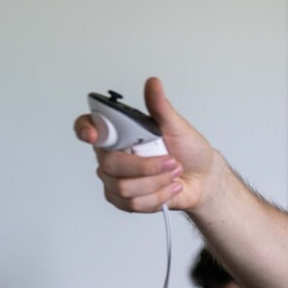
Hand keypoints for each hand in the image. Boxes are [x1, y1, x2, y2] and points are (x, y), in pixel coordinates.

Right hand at [74, 77, 215, 212]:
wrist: (203, 178)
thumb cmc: (188, 150)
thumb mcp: (177, 126)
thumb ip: (160, 107)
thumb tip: (153, 83)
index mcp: (120, 133)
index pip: (88, 127)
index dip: (84, 129)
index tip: (93, 135)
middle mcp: (113, 156)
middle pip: (109, 165)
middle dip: (146, 166)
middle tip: (171, 161)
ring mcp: (116, 179)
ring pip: (123, 188)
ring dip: (157, 182)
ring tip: (174, 173)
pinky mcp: (125, 200)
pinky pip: (133, 204)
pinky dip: (158, 196)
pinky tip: (170, 188)